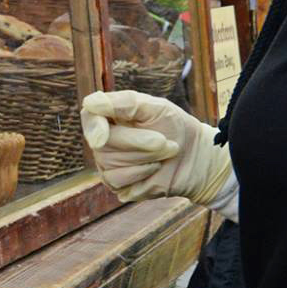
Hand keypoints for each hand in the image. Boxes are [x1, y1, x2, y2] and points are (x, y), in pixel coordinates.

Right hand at [80, 90, 232, 206]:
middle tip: (164, 140)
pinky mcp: (117, 185)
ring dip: (146, 157)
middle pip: (103, 144)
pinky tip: (155, 169)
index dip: (94, 127)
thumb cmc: (175, 127)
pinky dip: (143, 173)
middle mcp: (103, 141)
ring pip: (111, 163)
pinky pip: (118, 180)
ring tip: (165, 152)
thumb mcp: (156, 107)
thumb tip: (89, 103)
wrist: (197, 157)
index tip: (102, 137)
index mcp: (109, 116)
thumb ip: (125, 103)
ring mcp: (107, 164)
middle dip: (139, 142)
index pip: (89, 118)